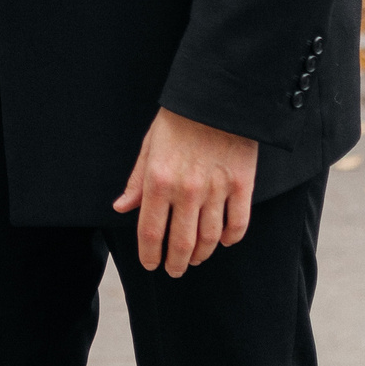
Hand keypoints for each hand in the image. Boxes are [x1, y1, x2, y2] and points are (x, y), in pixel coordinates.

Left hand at [112, 108, 258, 276]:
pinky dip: (230, 238)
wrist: (217, 95)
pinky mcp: (243, 184)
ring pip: (209, 239)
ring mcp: (217, 189)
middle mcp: (187, 190)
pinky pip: (238, 224)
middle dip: (176, 264)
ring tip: (196, 258)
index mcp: (159, 180)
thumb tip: (121, 208)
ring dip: (201, 255)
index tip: (151, 265)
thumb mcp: (150, 146)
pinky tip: (223, 241)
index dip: (150, 256)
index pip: (151, 233)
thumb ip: (137, 181)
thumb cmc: (179, 120)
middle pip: (181, 244)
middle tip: (175, 270)